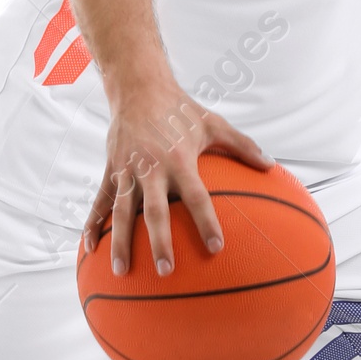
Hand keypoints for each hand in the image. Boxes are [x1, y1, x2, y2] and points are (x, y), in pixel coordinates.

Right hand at [83, 79, 270, 274]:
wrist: (138, 88)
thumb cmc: (180, 109)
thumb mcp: (214, 124)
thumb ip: (243, 145)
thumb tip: (271, 166)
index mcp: (179, 160)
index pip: (196, 197)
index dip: (206, 222)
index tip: (216, 248)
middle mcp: (151, 168)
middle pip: (154, 212)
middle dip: (159, 242)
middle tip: (166, 270)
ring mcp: (127, 170)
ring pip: (122, 212)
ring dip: (121, 242)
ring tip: (124, 272)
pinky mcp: (111, 170)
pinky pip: (100, 201)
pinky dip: (93, 224)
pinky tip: (89, 248)